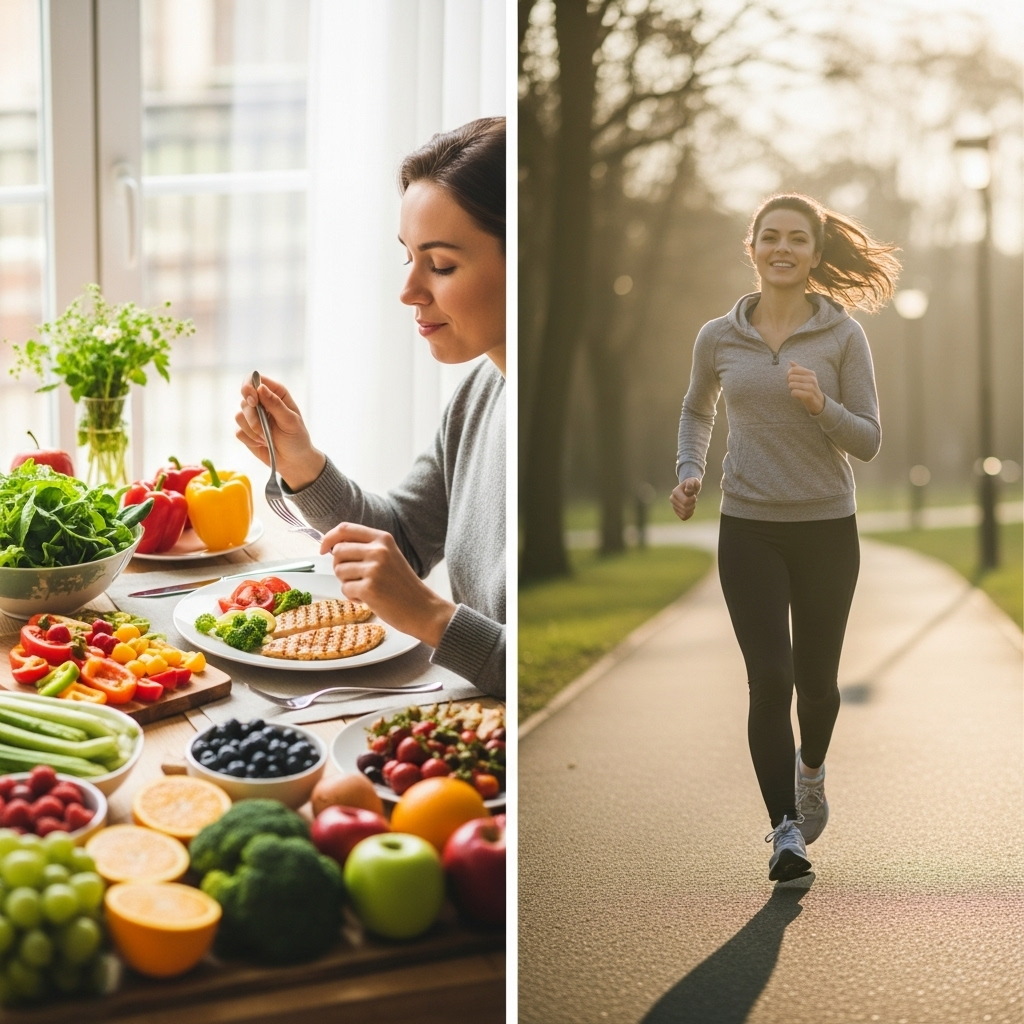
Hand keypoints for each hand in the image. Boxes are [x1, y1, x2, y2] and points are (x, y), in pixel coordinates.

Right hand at [235, 374, 325, 489]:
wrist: (293, 461)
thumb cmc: (297, 439)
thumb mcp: (290, 421)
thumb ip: (275, 404)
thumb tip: (261, 388)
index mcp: (276, 394)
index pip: (255, 379)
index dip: (249, 386)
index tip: (253, 399)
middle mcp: (262, 402)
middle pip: (244, 398)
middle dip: (252, 416)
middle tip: (263, 428)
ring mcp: (252, 416)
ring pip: (239, 416)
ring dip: (253, 430)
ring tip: (267, 438)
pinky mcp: (245, 431)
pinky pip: (239, 431)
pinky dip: (250, 439)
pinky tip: (262, 443)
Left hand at [320, 522, 455, 647]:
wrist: (422, 609)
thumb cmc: (402, 585)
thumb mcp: (389, 556)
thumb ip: (365, 548)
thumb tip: (332, 547)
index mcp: (382, 539)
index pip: (345, 529)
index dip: (329, 538)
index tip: (323, 549)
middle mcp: (378, 550)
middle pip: (337, 552)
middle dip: (340, 566)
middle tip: (356, 577)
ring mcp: (374, 569)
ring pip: (339, 571)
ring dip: (348, 583)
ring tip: (367, 588)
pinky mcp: (369, 588)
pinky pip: (345, 589)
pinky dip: (353, 597)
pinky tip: (369, 599)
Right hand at [670, 477, 700, 520]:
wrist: (690, 489)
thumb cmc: (692, 484)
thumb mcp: (693, 481)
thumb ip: (691, 483)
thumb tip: (687, 490)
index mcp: (675, 492)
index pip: (685, 501)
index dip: (693, 499)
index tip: (694, 495)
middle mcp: (672, 499)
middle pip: (685, 508)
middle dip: (693, 504)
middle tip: (693, 499)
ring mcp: (673, 506)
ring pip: (685, 513)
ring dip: (691, 509)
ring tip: (691, 503)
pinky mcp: (676, 512)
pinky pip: (684, 517)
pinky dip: (689, 514)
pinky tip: (690, 508)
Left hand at [787, 361, 824, 414]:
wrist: (818, 402)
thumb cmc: (809, 388)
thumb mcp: (806, 378)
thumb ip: (798, 369)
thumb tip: (791, 361)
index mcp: (810, 373)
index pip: (793, 370)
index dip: (788, 375)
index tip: (792, 380)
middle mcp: (812, 379)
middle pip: (790, 377)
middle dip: (790, 383)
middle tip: (795, 387)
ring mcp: (811, 387)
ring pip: (791, 385)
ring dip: (792, 389)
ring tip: (797, 391)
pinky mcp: (808, 395)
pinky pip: (794, 392)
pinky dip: (793, 395)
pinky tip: (798, 396)